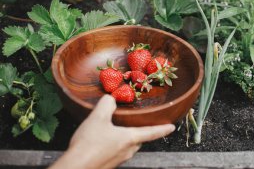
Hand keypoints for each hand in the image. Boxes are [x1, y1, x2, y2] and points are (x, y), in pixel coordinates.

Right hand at [50, 95, 174, 168]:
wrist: (76, 167)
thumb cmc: (89, 143)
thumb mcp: (97, 117)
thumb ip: (107, 104)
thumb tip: (111, 98)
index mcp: (130, 138)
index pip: (152, 132)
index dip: (163, 129)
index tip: (172, 127)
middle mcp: (128, 151)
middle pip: (140, 139)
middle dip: (141, 132)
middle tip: (140, 123)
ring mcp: (119, 159)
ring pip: (128, 146)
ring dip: (126, 138)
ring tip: (118, 129)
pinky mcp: (109, 164)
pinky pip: (117, 152)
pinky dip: (115, 144)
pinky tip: (104, 140)